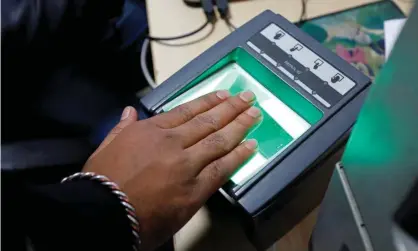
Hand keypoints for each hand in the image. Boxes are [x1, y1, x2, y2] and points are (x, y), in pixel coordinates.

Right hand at [83, 90, 260, 249]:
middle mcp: (173, 142)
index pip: (187, 111)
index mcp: (152, 130)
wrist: (104, 213)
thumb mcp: (106, 146)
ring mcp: (187, 165)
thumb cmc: (102, 180)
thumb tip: (129, 111)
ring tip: (255, 115)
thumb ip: (122, 127)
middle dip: (231, 108)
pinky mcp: (195, 189)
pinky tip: (251, 146)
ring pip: (219, 141)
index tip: (224, 95)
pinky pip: (222, 169)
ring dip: (240, 126)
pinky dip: (238, 156)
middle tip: (248, 98)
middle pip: (208, 122)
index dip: (208, 102)